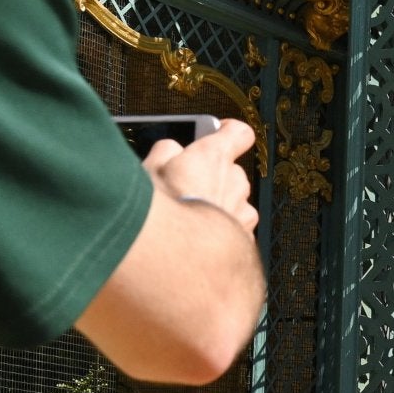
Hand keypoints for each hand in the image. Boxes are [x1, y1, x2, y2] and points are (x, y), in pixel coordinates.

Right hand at [143, 118, 259, 234]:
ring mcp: (243, 213)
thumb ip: (167, 151)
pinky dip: (223, 231)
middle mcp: (235, 182)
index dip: (228, 132)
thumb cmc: (163, 214)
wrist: (177, 260)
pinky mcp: (244, 241)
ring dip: (219, 205)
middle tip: (186, 187)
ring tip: (191, 218)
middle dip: (213, 177)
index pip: (238, 133)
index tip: (220, 132)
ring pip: (235, 202)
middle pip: (232, 171)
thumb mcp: (149, 169)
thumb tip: (172, 150)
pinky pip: (236, 229)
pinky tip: (201, 239)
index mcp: (213, 157)